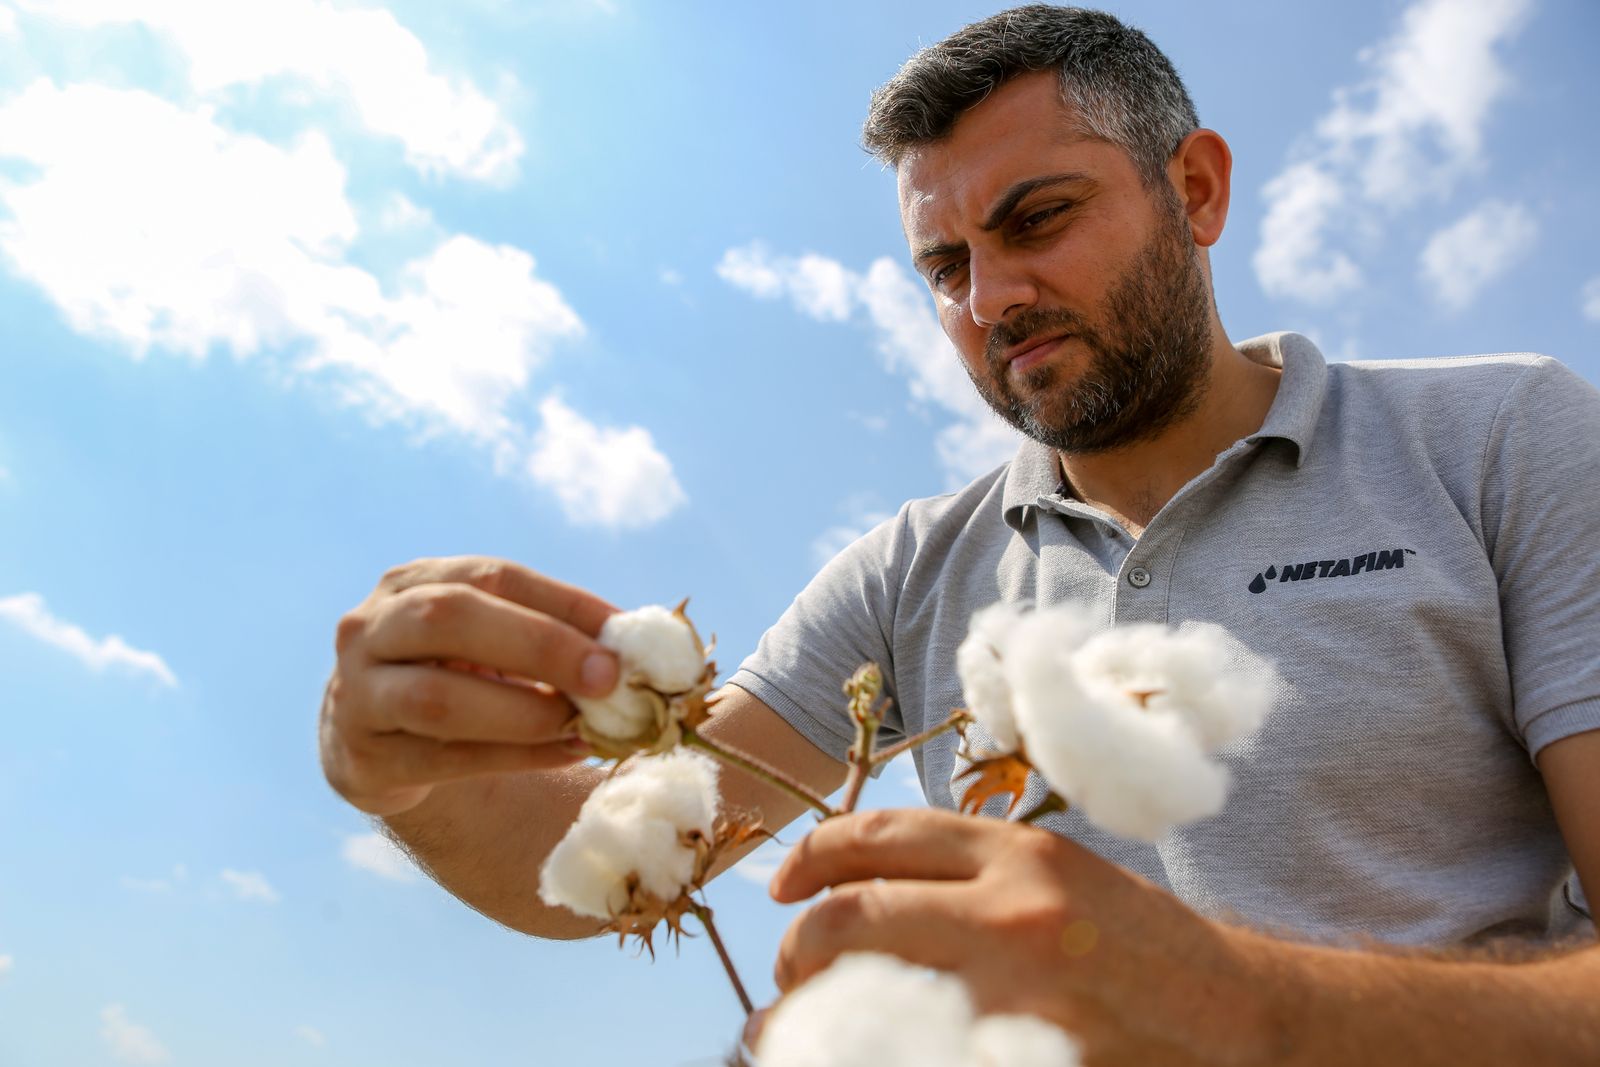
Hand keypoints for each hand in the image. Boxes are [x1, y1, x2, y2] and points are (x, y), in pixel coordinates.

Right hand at [319, 556, 620, 816]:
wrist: (376, 746)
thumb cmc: (455, 677)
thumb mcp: (484, 641)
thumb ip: (546, 635)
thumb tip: (637, 647)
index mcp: (411, 582)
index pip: (494, 576)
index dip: (563, 602)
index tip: (624, 632)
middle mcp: (371, 628)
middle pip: (449, 618)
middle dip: (538, 645)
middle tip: (606, 676)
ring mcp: (357, 695)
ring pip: (437, 698)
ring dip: (523, 713)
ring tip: (583, 724)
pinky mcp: (365, 761)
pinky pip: (447, 760)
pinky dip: (516, 758)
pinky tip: (566, 753)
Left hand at [768, 808, 1283, 1064]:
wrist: (1246, 1020)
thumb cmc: (1149, 952)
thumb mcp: (1065, 881)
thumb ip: (976, 877)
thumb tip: (869, 893)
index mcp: (1021, 853)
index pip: (879, 834)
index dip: (812, 856)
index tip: (782, 887)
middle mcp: (1011, 912)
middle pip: (850, 915)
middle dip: (796, 946)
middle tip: (786, 971)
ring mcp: (1017, 996)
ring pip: (865, 997)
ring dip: (813, 1017)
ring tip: (796, 1029)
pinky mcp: (1027, 1059)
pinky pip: (917, 1056)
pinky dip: (873, 1058)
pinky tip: (861, 1058)